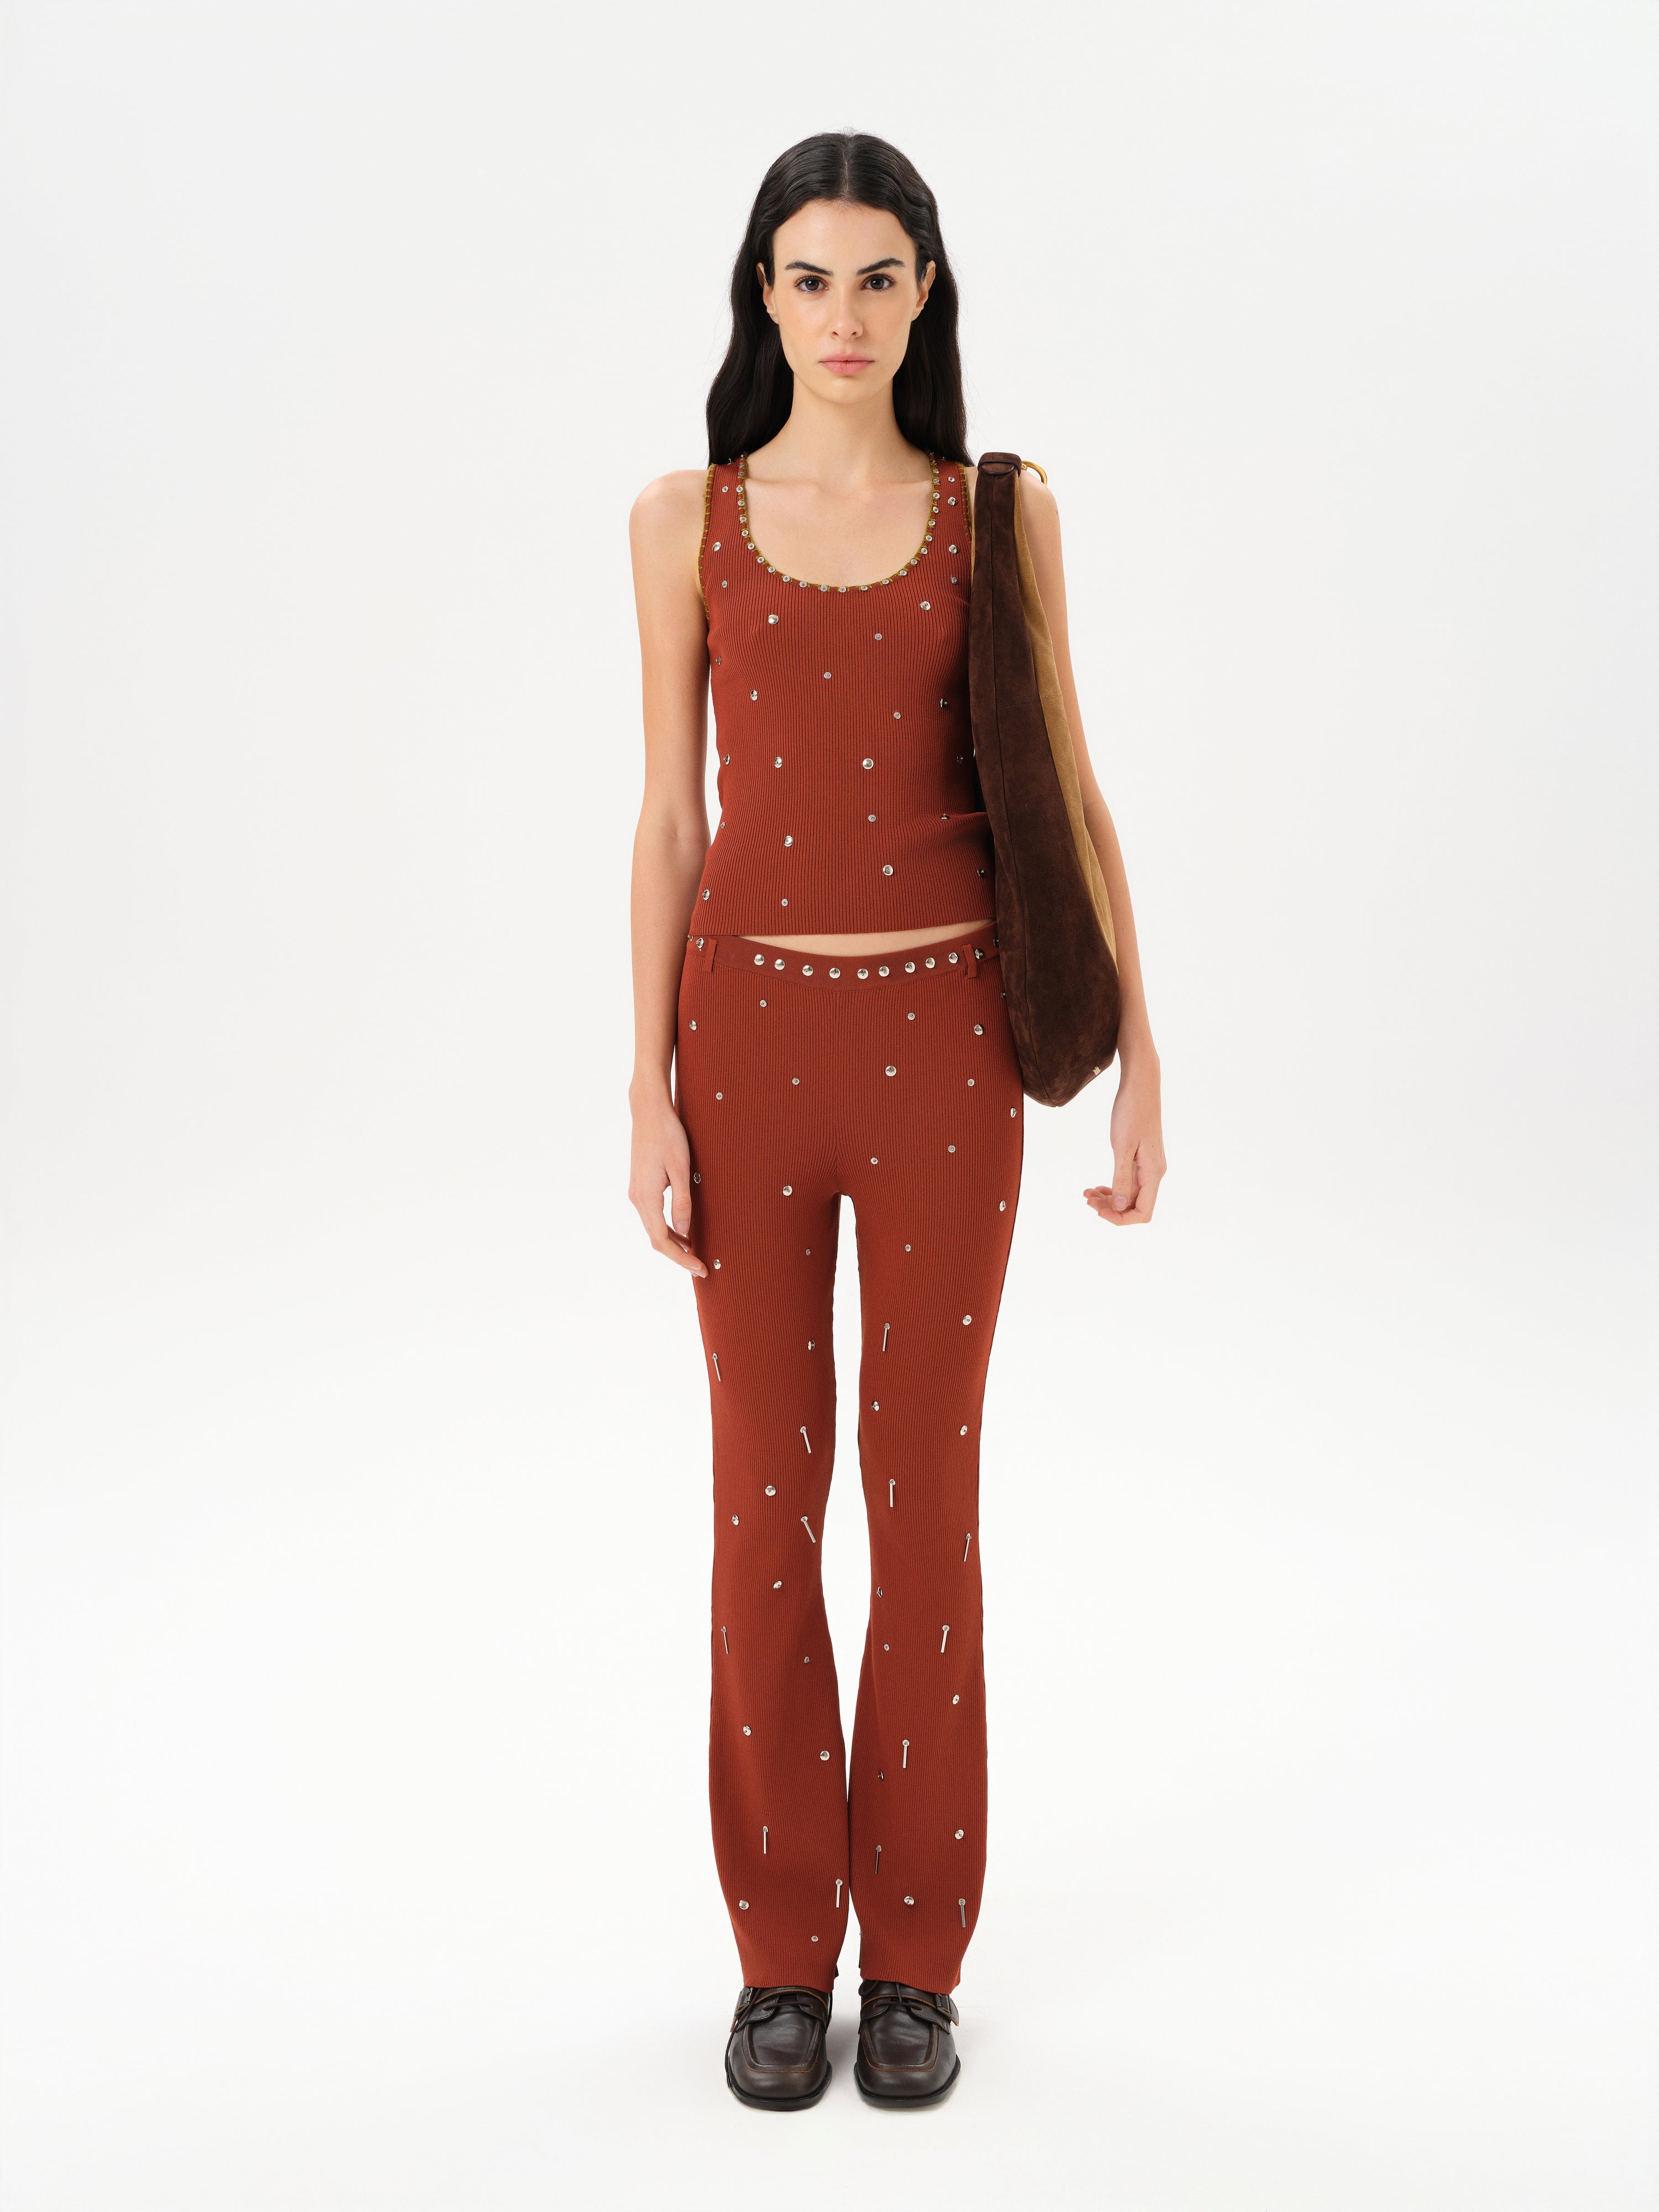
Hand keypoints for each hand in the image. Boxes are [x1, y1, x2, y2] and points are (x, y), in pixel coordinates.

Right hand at [628, 1092, 706, 1276]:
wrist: (649, 1111)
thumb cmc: (668, 1135)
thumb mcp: (681, 1169)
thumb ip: (683, 1203)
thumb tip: (684, 1233)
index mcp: (646, 1197)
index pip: (661, 1240)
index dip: (681, 1258)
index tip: (700, 1268)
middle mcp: (637, 1198)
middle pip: (655, 1239)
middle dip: (678, 1255)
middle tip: (701, 1266)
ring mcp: (636, 1193)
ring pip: (653, 1228)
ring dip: (673, 1243)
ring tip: (695, 1252)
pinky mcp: (640, 1186)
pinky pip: (653, 1216)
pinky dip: (667, 1229)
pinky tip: (683, 1231)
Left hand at [1084, 1056, 1165, 1226]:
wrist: (1141, 1086)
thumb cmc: (1132, 1112)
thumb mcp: (1122, 1147)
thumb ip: (1121, 1178)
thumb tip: (1118, 1205)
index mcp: (1153, 1173)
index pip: (1143, 1212)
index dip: (1121, 1219)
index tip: (1098, 1212)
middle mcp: (1154, 1173)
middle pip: (1134, 1206)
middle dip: (1110, 1208)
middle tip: (1087, 1200)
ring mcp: (1148, 1166)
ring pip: (1129, 1195)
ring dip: (1108, 1198)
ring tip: (1087, 1194)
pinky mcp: (1141, 1158)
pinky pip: (1128, 1182)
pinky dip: (1112, 1186)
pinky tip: (1096, 1186)